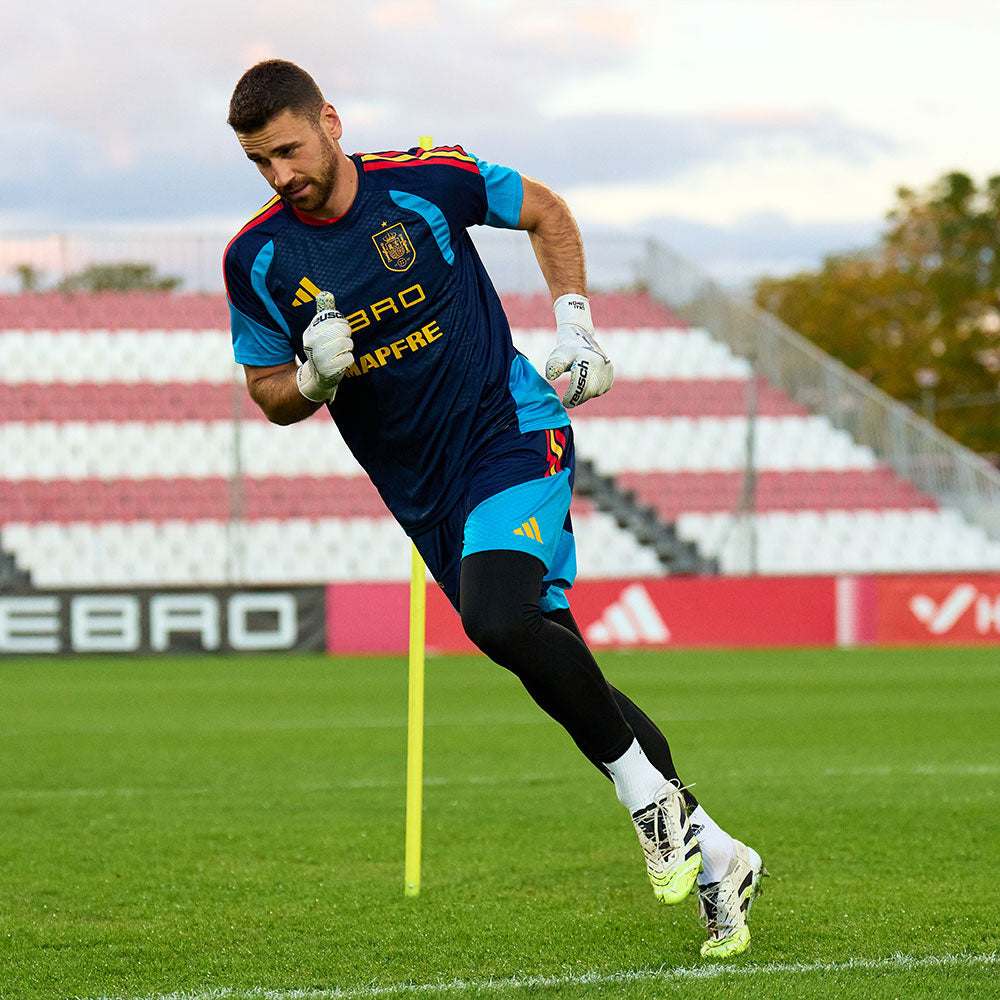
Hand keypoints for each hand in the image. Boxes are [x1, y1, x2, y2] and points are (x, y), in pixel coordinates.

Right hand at [296, 291, 354, 401]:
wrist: (316, 377)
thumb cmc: (322, 350)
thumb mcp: (319, 331)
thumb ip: (324, 314)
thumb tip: (326, 293)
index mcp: (310, 332)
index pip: (331, 319)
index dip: (341, 322)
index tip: (339, 328)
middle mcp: (312, 344)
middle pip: (341, 330)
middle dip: (346, 334)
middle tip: (342, 340)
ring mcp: (320, 358)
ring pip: (347, 344)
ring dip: (348, 347)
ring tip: (341, 351)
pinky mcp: (329, 370)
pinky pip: (349, 358)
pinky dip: (348, 359)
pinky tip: (341, 361)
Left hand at [544, 293, 613, 407]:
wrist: (580, 340)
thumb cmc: (566, 351)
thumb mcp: (557, 356)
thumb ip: (554, 365)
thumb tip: (551, 376)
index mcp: (588, 358)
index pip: (581, 383)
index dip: (573, 395)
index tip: (565, 403)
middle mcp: (600, 363)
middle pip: (590, 390)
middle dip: (578, 398)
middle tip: (569, 402)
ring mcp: (607, 368)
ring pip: (596, 391)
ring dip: (585, 394)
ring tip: (576, 388)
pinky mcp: (610, 373)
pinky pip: (601, 390)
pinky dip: (592, 391)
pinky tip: (585, 385)